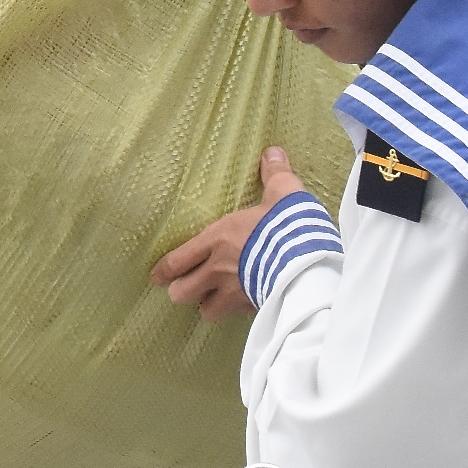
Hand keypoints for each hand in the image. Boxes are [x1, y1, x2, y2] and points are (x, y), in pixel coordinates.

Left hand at [152, 147, 310, 321]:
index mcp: (218, 239)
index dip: (163, 271)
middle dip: (182, 291)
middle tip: (189, 286)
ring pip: (206, 311)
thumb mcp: (284, 193)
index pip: (177, 261)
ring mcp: (234, 293)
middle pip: (181, 294)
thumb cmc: (289, 226)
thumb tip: (272, 152)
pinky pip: (235, 316)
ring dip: (208, 306)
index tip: (158, 276)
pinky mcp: (253, 309)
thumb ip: (275, 174)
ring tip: (215, 299)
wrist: (309, 263)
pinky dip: (236, 312)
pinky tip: (245, 305)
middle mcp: (218, 269)